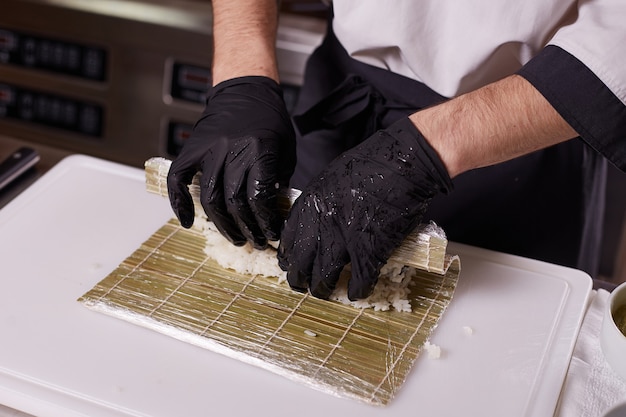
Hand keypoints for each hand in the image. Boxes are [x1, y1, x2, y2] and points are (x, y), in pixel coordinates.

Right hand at [167, 76, 294, 248]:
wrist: (246, 90)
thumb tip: (272, 213)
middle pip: (234, 202)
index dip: (265, 222)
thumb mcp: (285, 150)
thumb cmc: (269, 120)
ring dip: (222, 224)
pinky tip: (188, 221)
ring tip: (235, 237)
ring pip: (210, 198)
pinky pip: (178, 179)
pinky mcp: (192, 148)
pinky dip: (180, 203)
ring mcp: (209, 149)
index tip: (271, 233)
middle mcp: (232, 150)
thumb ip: (278, 180)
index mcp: (260, 150)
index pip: (259, 197)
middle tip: (255, 241)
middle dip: (247, 228)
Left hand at [277, 118, 452, 299]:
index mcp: (311, 203)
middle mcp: (322, 224)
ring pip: (324, 276)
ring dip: (323, 288)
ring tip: (324, 293)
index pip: (289, 237)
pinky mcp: (371, 251)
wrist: (404, 164)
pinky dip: (356, 290)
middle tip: (301, 285)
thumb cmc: (373, 163)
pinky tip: (355, 293)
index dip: (288, 255)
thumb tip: (317, 218)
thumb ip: (321, 201)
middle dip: (298, 278)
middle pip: (302, 261)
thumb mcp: (332, 177)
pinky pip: (359, 280)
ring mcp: (346, 240)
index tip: (288, 263)